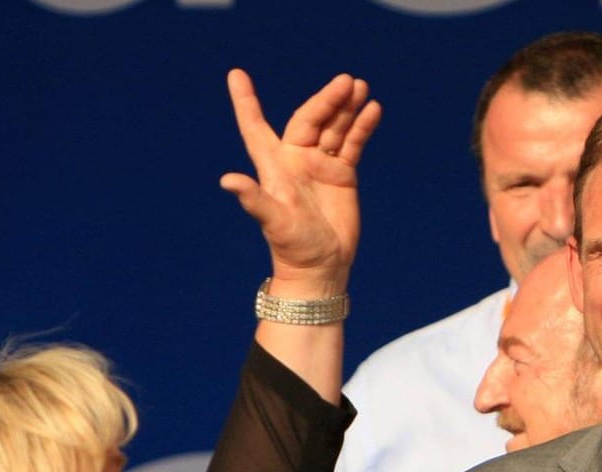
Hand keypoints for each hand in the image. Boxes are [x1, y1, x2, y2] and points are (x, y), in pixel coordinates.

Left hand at [219, 69, 379, 292]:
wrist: (322, 266)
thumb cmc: (292, 246)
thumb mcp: (273, 221)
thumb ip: (254, 199)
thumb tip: (228, 181)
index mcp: (274, 165)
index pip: (256, 127)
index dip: (246, 102)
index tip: (236, 75)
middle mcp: (296, 159)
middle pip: (310, 119)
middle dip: (327, 99)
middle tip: (347, 81)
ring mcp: (320, 165)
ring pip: (334, 127)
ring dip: (346, 107)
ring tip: (361, 87)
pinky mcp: (343, 174)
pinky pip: (352, 143)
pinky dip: (362, 126)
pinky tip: (373, 109)